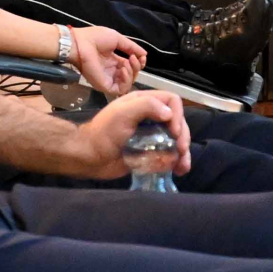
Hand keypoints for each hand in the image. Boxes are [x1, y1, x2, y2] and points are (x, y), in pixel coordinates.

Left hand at [68, 90, 189, 178]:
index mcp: (143, 103)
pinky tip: (177, 170)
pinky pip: (167, 156)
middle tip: (181, 150)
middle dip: (183, 136)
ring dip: (182, 153)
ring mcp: (150, 137)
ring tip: (183, 167)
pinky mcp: (148, 153)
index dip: (177, 115)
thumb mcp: (123, 113)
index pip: (171, 101)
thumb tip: (170, 114)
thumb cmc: (104, 132)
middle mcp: (150, 118)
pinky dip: (174, 163)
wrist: (89, 157)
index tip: (174, 132)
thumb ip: (147, 106)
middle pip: (177, 122)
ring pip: (175, 141)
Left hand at [71, 26, 144, 95]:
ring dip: (132, 73)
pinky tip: (123, 69)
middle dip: (136, 67)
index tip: (141, 57)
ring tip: (128, 62)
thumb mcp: (117, 39)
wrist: (81, 43)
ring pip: (128, 84)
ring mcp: (108, 79)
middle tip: (133, 58)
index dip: (138, 63)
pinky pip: (120, 89)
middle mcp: (112, 71)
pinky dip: (126, 80)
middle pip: (131, 76)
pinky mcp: (104, 85)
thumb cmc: (95, 38)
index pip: (131, 67)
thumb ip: (131, 47)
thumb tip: (144, 54)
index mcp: (114, 61)